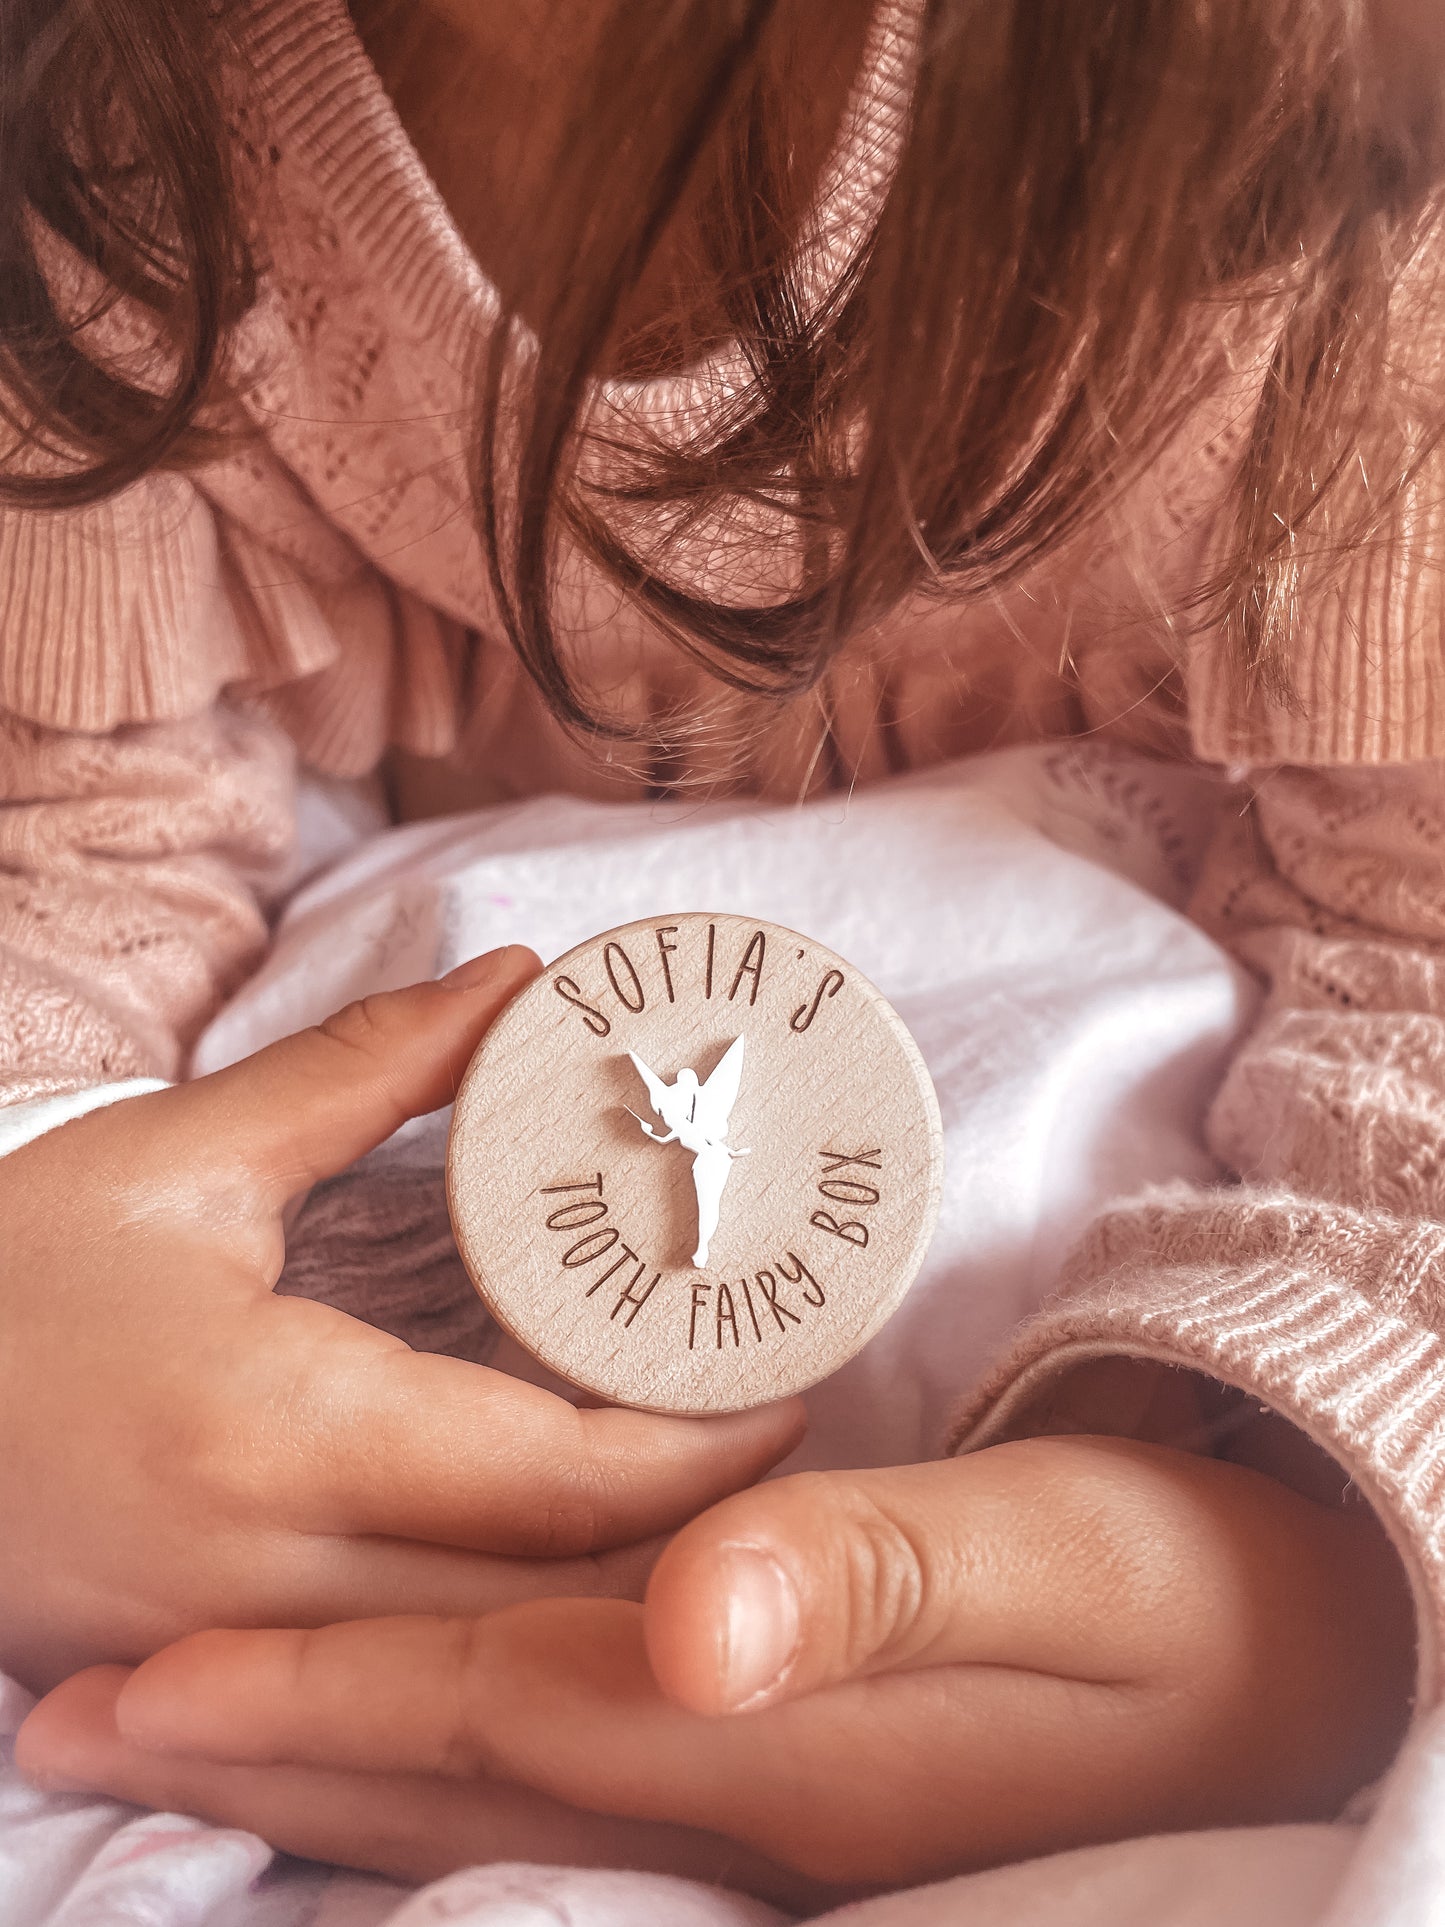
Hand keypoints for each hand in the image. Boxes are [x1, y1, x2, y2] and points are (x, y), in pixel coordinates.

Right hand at [0, 947, 801, 1690]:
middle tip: (777, 1448)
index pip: (556, 1480)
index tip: (788, 1393)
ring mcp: (229, 1655)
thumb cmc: (2, 1273)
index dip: (698, 1453)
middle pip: (546, 1601)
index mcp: (274, 1431)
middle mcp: (263, 1575)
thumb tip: (518, 985)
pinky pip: (395, 1692)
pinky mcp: (202, 1682)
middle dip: (686, 1543)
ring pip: (484, 1670)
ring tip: (706, 1509)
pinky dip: (496, 1646)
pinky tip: (555, 1581)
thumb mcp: (184, 1158)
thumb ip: (368, 1070)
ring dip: (607, 1605)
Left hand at [17, 1436, 1412, 1901]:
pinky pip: (564, 1770)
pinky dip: (455, 1747)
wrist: (1270, 1668)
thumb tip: (693, 1615)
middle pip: (445, 1766)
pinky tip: (406, 1722)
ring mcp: (753, 1797)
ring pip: (486, 1784)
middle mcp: (729, 1788)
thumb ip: (876, 1586)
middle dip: (260, 1746)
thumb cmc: (1166, 1596)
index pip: (482, 1706)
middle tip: (82, 1716)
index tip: (136, 1675)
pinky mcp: (783, 1766)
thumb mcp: (1049, 1570)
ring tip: (180, 1728)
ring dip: (324, 1757)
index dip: (306, 1696)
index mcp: (763, 1732)